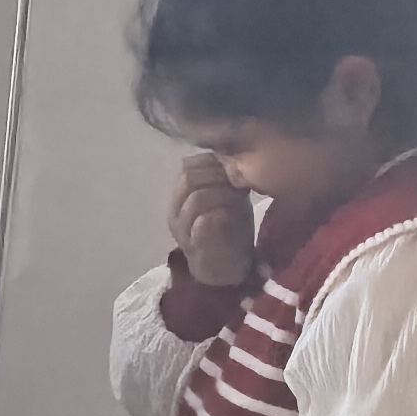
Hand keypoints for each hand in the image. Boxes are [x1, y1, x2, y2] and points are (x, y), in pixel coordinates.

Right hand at [169, 153, 255, 290]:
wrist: (229, 268)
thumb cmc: (231, 228)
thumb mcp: (228, 194)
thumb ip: (223, 174)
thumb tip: (230, 147)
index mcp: (181, 196)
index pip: (189, 165)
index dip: (215, 162)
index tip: (237, 170)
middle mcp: (175, 212)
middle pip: (190, 178)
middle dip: (220, 176)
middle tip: (241, 184)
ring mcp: (183, 231)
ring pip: (197, 198)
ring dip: (225, 195)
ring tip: (241, 201)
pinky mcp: (196, 247)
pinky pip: (205, 221)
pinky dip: (224, 215)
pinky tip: (236, 216)